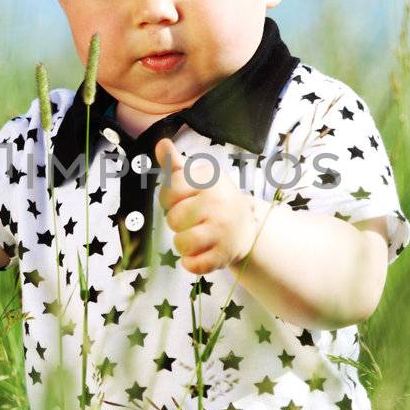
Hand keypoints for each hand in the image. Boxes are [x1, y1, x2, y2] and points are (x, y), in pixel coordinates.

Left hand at [155, 139, 262, 275]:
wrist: (247, 227)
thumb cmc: (214, 200)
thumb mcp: (198, 179)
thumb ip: (176, 165)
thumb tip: (161, 144)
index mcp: (209, 180)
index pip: (170, 191)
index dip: (169, 199)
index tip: (183, 199)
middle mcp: (218, 202)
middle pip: (173, 219)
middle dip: (177, 222)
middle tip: (194, 219)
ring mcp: (223, 229)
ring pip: (181, 243)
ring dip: (182, 244)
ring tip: (196, 236)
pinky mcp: (225, 254)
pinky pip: (193, 265)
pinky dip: (191, 263)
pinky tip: (200, 253)